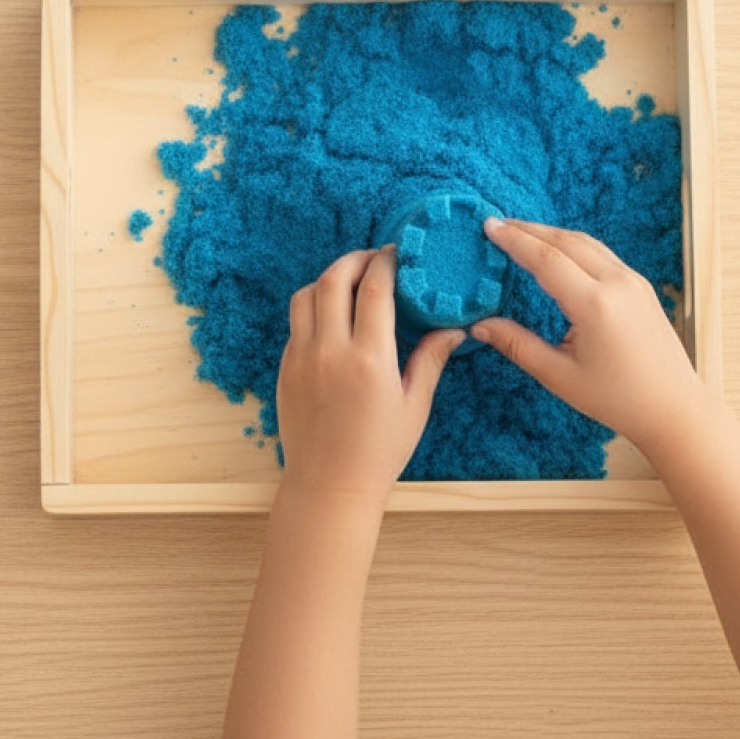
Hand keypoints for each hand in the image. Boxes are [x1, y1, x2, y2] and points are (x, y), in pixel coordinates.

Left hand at [278, 247, 463, 502]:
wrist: (329, 484)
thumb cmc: (379, 450)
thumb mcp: (414, 405)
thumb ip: (430, 359)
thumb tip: (454, 328)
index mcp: (369, 358)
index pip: (374, 289)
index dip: (385, 263)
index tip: (396, 254)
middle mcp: (330, 350)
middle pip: (334, 279)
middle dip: (355, 259)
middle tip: (373, 258)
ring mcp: (302, 357)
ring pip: (306, 295)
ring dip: (328, 278)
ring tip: (350, 279)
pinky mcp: (285, 367)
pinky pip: (295, 322)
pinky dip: (313, 305)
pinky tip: (332, 313)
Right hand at [471, 219, 705, 451]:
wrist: (674, 409)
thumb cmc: (617, 399)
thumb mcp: (559, 376)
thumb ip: (517, 345)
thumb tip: (479, 325)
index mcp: (595, 305)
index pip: (546, 259)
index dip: (514, 240)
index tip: (489, 226)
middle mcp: (617, 283)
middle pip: (565, 241)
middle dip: (529, 230)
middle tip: (497, 224)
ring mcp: (633, 281)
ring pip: (586, 242)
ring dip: (551, 233)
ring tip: (521, 231)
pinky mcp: (640, 286)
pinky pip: (601, 253)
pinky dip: (573, 244)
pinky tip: (557, 250)